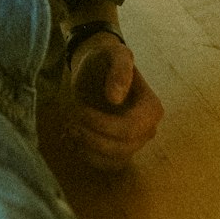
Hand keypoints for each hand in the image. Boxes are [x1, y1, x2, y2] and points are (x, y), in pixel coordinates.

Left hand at [63, 33, 162, 171]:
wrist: (96, 67)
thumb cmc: (106, 58)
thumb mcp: (114, 54)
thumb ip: (119, 69)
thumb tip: (116, 98)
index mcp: (151, 108)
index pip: (130, 128)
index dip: (102, 125)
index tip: (78, 109)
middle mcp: (148, 130)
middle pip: (122, 148)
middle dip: (92, 138)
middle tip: (69, 122)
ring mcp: (135, 142)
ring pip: (114, 160)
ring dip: (88, 150)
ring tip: (67, 130)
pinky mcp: (119, 149)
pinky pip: (106, 164)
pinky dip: (86, 156)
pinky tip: (70, 140)